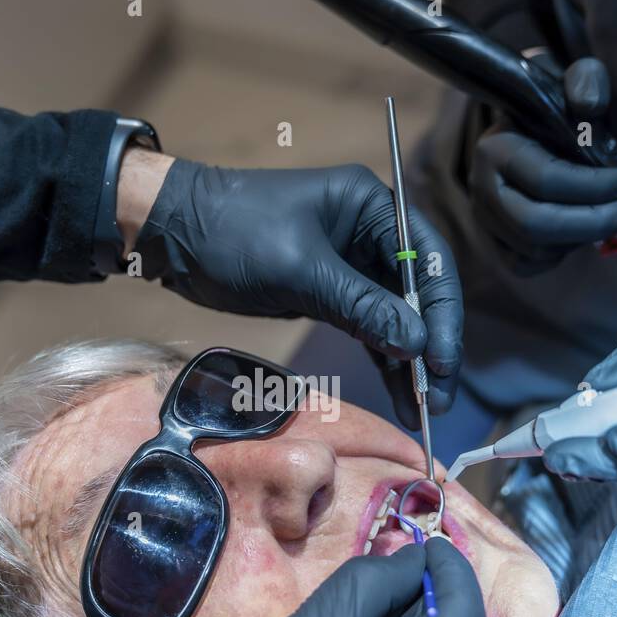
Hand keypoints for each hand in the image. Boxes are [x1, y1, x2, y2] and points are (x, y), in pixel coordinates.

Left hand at [132, 158, 463, 426]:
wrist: (174, 234)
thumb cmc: (234, 233)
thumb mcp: (301, 270)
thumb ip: (361, 306)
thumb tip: (417, 344)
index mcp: (372, 206)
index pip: (428, 261)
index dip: (441, 313)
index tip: (443, 361)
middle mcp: (370, 232)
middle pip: (418, 294)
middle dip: (431, 347)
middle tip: (439, 398)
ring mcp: (352, 264)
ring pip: (395, 318)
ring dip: (410, 362)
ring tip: (424, 410)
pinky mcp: (331, 292)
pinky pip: (369, 328)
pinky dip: (383, 360)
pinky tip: (400, 395)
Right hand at [468, 57, 616, 273]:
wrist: (529, 125)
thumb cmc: (558, 104)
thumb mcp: (574, 78)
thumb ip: (586, 79)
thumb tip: (588, 103)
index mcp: (496, 148)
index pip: (546, 180)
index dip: (594, 187)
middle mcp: (482, 188)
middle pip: (535, 225)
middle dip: (592, 223)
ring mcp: (485, 219)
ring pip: (535, 249)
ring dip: (581, 238)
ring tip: (611, 215)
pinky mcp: (494, 243)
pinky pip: (527, 265)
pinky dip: (560, 255)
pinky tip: (581, 230)